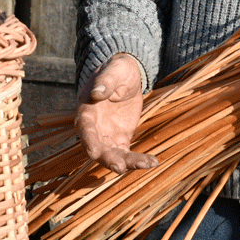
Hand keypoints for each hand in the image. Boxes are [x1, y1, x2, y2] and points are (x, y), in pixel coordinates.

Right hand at [76, 53, 158, 172]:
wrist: (127, 77)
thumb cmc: (117, 71)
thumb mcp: (114, 71)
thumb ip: (106, 81)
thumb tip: (96, 92)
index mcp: (87, 110)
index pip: (85, 128)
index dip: (88, 140)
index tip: (93, 152)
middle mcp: (94, 128)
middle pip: (98, 148)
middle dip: (108, 159)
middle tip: (121, 168)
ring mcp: (107, 136)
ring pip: (114, 155)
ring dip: (128, 162)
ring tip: (146, 164)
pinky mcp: (121, 140)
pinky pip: (128, 154)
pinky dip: (139, 160)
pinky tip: (153, 162)